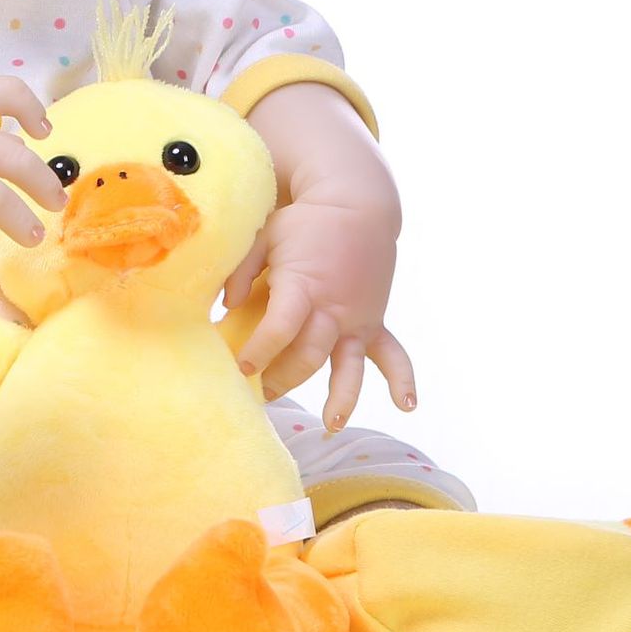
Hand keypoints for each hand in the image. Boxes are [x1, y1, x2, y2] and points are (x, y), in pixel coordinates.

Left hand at [220, 196, 416, 431]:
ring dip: (341, 397)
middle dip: (281, 379)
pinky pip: (392, 355)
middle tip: (258, 393)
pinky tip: (406, 404)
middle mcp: (334, 309)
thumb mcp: (265, 235)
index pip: (281, 329)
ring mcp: (357, 319)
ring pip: (349, 366)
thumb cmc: (303, 222)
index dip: (259, 351)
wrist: (356, 206)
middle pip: (308, 356)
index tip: (240, 366)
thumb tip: (224, 305)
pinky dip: (401, 379)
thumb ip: (241, 270)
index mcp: (304, 286)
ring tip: (331, 425)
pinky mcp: (373, 322)